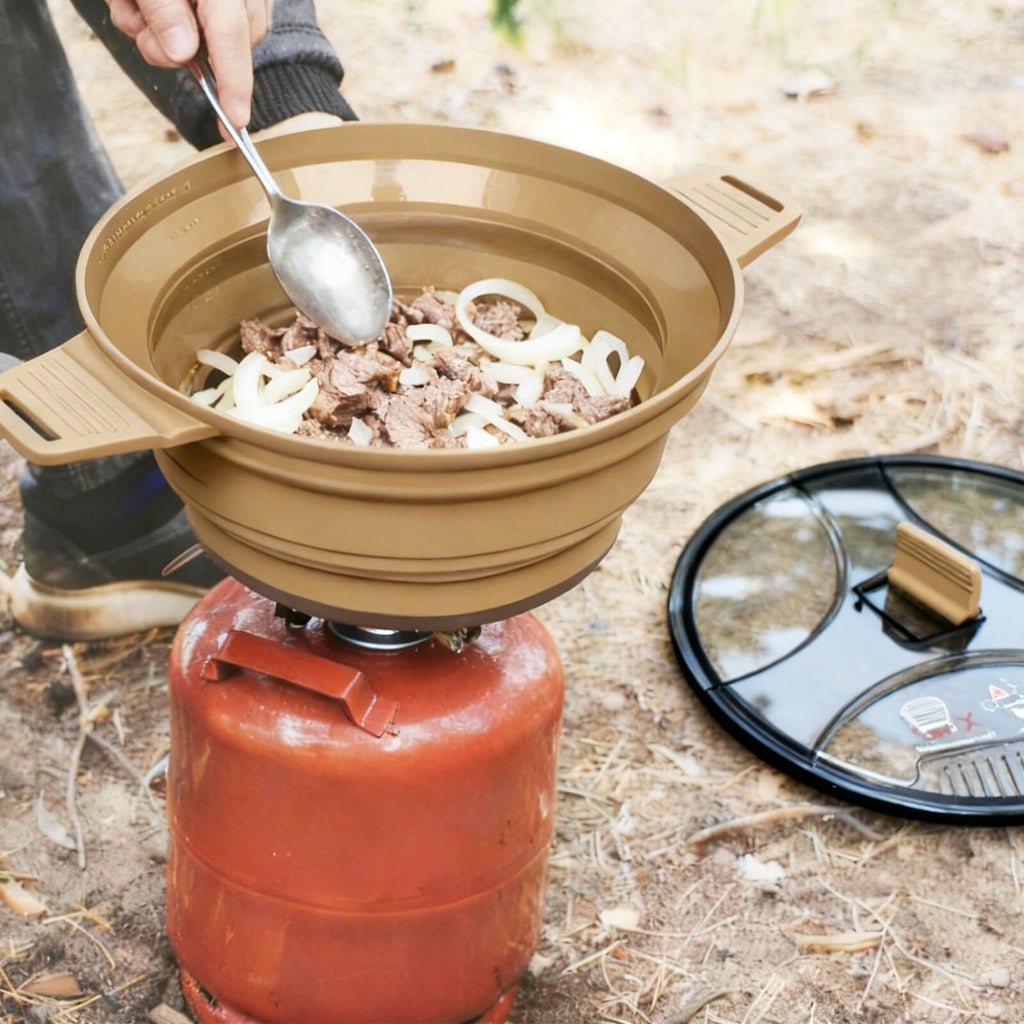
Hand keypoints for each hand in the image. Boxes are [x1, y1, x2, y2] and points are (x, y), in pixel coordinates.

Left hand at [107, 0, 271, 127]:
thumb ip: (162, 9)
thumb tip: (185, 55)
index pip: (230, 32)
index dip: (234, 80)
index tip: (236, 119)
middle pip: (228, 42)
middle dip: (179, 49)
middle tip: (136, 22)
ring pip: (216, 40)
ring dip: (167, 34)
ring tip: (135, 3)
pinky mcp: (231, 1)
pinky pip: (213, 29)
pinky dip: (173, 23)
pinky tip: (149, 3)